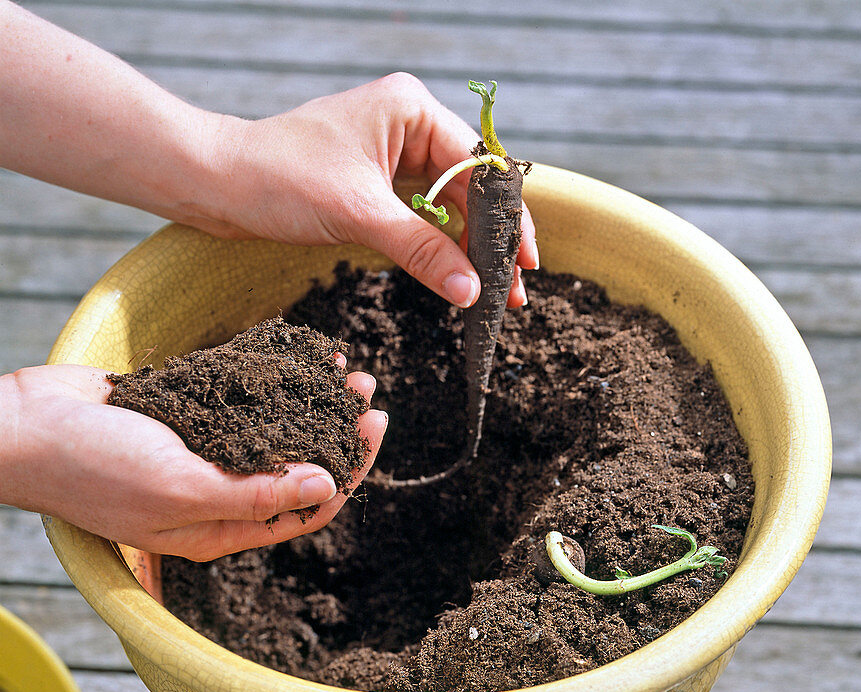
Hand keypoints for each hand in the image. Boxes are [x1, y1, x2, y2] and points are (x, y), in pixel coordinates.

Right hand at [1, 363, 385, 560]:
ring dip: (311, 404)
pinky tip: (298, 358)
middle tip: (365, 393)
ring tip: (344, 369)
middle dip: (336, 434)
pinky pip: (241, 400)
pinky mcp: (185, 414)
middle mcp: (218, 494)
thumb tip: (326, 487)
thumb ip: (254, 494)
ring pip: (274, 432)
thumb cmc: (94, 468)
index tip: (371, 429)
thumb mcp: (181, 489)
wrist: (25, 425)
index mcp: (221, 526)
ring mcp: (202, 452)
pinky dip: (272, 381)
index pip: (305, 508)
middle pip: (297, 469)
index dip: (347, 472)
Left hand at [199, 73, 538, 308]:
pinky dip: (438, 248)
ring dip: (468, 249)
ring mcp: (391, 155)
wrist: (217, 183)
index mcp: (411, 109)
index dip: (507, 219)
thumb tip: (472, 291)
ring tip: (492, 294)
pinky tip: (456, 276)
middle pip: (471, 188)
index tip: (525, 264)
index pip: (480, 167)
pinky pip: (421, 218)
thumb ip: (422, 251)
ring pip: (448, 207)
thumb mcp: (360, 215)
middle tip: (515, 293)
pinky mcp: (374, 184)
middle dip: (492, 241)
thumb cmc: (279, 178)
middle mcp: (407, 125)